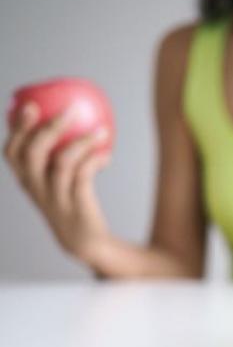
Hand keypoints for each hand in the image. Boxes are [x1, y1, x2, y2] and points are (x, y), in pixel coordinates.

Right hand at [4, 102, 111, 262]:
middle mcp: (36, 188)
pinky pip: (84, 175)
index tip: (30, 104)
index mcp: (28, 180)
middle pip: (32, 154)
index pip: (12, 152)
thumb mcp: (59, 181)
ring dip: (83, 142)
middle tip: (69, 111)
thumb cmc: (74, 202)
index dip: (17, 128)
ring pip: (62, 162)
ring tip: (101, 131)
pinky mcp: (76, 205)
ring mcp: (55, 198)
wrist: (86, 241)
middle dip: (47, 128)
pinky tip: (107, 153)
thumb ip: (58, 156)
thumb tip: (76, 119)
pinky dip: (95, 160)